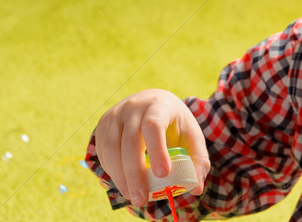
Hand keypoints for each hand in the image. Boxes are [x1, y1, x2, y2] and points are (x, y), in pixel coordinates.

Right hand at [95, 89, 209, 207]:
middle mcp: (134, 106)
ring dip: (120, 176)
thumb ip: (198, 160)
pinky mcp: (103, 124)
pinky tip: (124, 183)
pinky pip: (103, 151)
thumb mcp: (191, 135)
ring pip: (112, 148)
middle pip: (130, 140)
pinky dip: (112, 171)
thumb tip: (196, 189)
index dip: (157, 150)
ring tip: (132, 196)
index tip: (163, 174)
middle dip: (135, 173)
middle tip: (141, 199)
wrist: (152, 102)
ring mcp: (115, 114)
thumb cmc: (174, 123)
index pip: (154, 124)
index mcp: (158, 105)